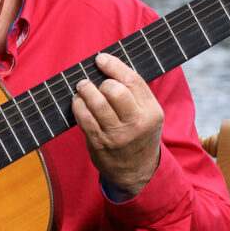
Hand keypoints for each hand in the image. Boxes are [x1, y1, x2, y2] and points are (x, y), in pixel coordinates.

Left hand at [72, 52, 163, 199]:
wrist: (136, 172)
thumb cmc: (140, 135)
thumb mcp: (149, 114)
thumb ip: (136, 93)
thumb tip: (109, 65)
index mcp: (151, 112)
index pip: (132, 81)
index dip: (113, 65)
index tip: (101, 58)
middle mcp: (136, 123)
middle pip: (114, 91)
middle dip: (101, 81)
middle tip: (94, 81)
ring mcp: (117, 135)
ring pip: (96, 103)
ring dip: (85, 90)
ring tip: (82, 87)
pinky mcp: (99, 143)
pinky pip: (84, 118)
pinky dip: (78, 105)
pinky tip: (78, 101)